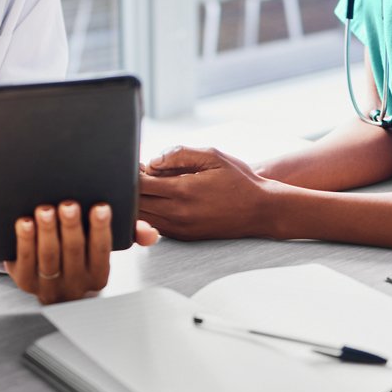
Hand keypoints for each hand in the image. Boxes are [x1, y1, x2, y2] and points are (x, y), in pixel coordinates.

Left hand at [5, 202, 158, 303]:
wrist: (47, 275)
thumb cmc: (80, 252)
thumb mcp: (102, 244)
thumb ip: (128, 234)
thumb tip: (149, 233)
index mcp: (97, 275)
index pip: (101, 251)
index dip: (101, 228)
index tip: (100, 206)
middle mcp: (74, 284)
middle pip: (72, 252)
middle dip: (71, 227)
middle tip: (69, 204)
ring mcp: (47, 285)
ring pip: (48, 257)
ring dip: (47, 232)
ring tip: (45, 209)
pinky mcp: (24, 281)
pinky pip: (24, 262)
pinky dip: (24, 241)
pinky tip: (24, 222)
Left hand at [139, 146, 273, 239]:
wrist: (261, 210)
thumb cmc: (238, 180)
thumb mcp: (212, 156)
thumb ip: (179, 154)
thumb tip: (152, 160)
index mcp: (183, 191)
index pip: (139, 184)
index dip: (132, 172)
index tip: (135, 163)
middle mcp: (178, 214)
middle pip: (135, 203)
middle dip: (131, 187)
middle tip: (138, 173)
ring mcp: (180, 229)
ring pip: (142, 218)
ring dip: (139, 202)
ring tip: (149, 185)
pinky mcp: (183, 237)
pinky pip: (155, 225)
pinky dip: (150, 213)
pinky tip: (159, 199)